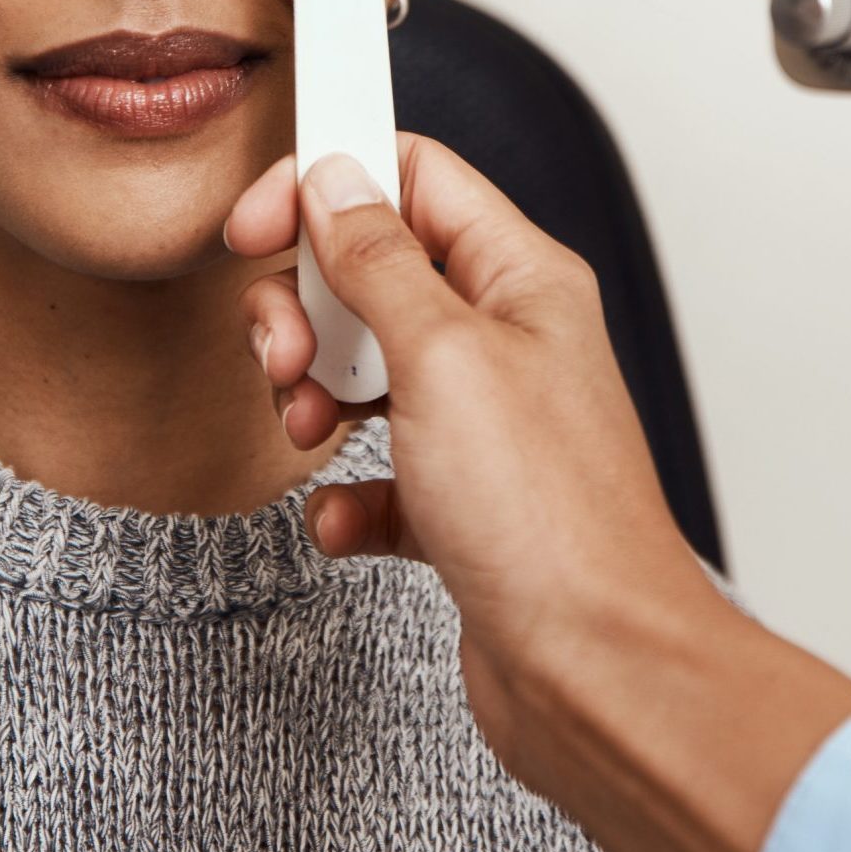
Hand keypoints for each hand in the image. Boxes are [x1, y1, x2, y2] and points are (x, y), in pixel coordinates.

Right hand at [222, 134, 719, 688]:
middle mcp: (505, 342)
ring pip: (363, 371)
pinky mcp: (459, 506)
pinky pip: (373, 472)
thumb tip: (336, 180)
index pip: (415, 177)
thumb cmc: (549, 519)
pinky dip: (342, 492)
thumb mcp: (442, 356)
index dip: (328, 184)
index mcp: (521, 280)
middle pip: (372, 274)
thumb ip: (378, 260)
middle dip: (305, 308)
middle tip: (286, 355)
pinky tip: (345, 518)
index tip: (256, 226)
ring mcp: (482, 426)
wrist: (594, 674)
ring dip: (312, 394)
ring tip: (311, 432)